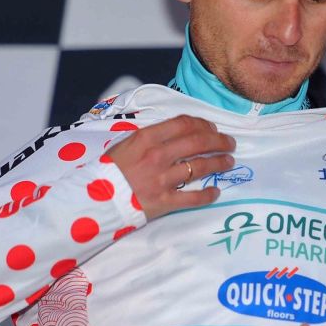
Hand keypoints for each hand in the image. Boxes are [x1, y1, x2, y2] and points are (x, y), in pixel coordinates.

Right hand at [105, 115, 234, 218]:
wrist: (95, 199)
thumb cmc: (109, 170)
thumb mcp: (126, 144)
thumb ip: (150, 137)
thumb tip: (176, 133)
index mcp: (147, 138)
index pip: (184, 124)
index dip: (203, 125)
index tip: (213, 129)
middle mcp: (158, 156)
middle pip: (198, 143)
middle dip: (219, 142)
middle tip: (230, 144)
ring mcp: (163, 179)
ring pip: (200, 167)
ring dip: (219, 163)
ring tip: (228, 162)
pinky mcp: (164, 201)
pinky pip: (193, 197)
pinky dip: (208, 195)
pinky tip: (215, 192)